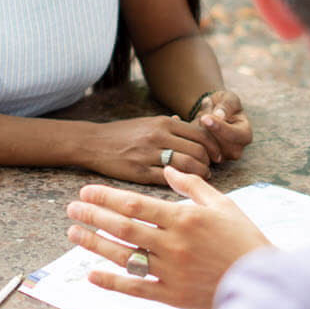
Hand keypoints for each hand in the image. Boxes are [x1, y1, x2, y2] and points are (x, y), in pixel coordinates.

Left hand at [66, 167, 269, 308]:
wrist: (264, 283)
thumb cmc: (244, 239)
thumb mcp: (223, 205)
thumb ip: (193, 185)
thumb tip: (170, 167)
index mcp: (184, 218)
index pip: (135, 204)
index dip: (106, 197)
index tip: (86, 191)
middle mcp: (173, 244)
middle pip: (123, 227)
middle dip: (93, 216)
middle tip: (71, 208)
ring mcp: (171, 271)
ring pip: (123, 256)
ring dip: (94, 243)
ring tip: (73, 234)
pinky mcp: (172, 295)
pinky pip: (136, 288)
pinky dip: (111, 282)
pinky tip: (91, 274)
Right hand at [81, 115, 218, 183]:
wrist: (93, 143)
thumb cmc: (122, 134)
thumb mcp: (146, 122)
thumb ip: (168, 125)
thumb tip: (186, 124)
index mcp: (163, 123)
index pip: (200, 134)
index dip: (213, 147)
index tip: (217, 156)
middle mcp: (159, 136)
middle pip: (198, 151)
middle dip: (209, 162)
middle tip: (210, 169)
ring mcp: (149, 154)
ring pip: (186, 166)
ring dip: (198, 174)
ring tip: (199, 178)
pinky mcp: (140, 172)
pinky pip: (168, 179)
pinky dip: (180, 183)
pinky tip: (182, 186)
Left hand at [191, 90, 251, 163]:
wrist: (213, 112)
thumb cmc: (224, 104)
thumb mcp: (228, 98)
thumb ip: (226, 105)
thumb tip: (219, 115)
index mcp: (244, 135)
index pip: (233, 135)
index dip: (219, 127)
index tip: (205, 117)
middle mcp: (235, 150)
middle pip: (217, 145)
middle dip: (205, 129)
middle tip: (203, 115)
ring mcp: (219, 157)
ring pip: (203, 149)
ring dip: (196, 132)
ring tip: (198, 117)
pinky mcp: (205, 158)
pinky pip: (193, 150)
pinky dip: (184, 136)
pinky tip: (177, 121)